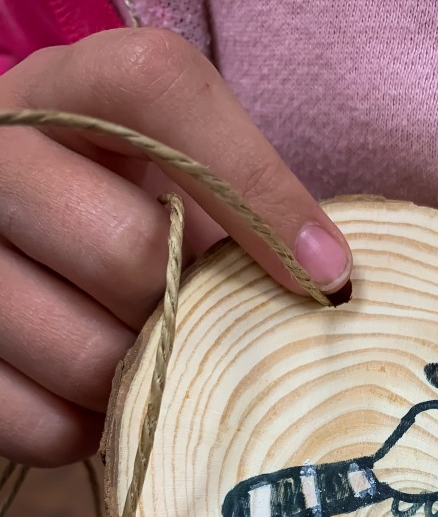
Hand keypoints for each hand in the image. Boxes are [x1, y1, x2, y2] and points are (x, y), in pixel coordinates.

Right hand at [0, 28, 350, 466]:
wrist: (22, 249)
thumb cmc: (124, 215)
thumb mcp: (172, 179)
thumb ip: (236, 206)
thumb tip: (327, 287)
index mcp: (60, 91)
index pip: (154, 87)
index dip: (253, 182)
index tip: (327, 271)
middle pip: (126, 249)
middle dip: (191, 309)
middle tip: (210, 324)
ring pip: (85, 354)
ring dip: (149, 379)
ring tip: (160, 360)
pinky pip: (41, 423)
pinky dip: (95, 429)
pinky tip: (104, 399)